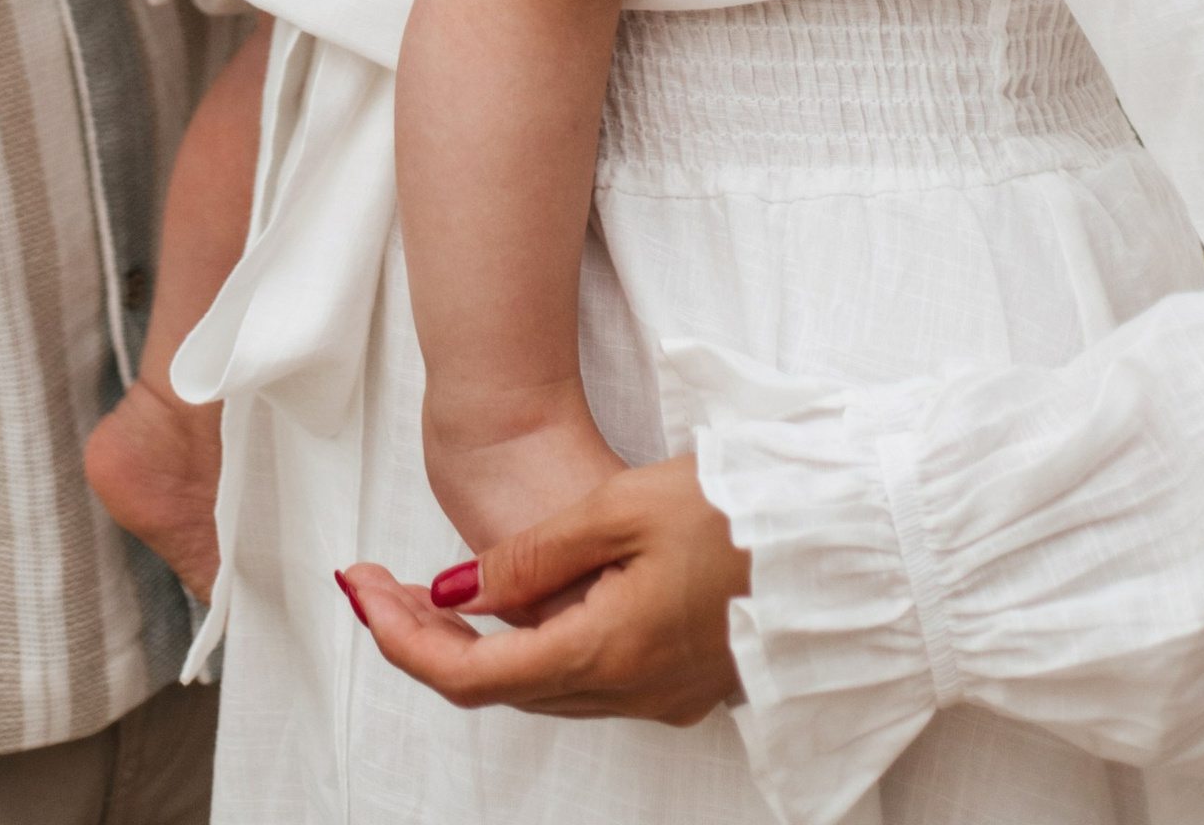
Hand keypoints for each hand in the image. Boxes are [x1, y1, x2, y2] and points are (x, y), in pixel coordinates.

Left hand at [338, 453, 746, 729]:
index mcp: (605, 654)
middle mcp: (630, 692)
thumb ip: (532, 556)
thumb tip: (458, 591)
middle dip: (428, 640)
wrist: (843, 541)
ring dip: (479, 648)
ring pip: (543, 686)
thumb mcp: (620, 509)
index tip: (360, 590)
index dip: (403, 639)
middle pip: (500, 687)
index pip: (472, 675)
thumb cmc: (739, 512)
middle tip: (380, 584)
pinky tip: (518, 605)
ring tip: (428, 591)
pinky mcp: (685, 681)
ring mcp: (662, 695)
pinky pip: (588, 678)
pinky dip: (534, 647)